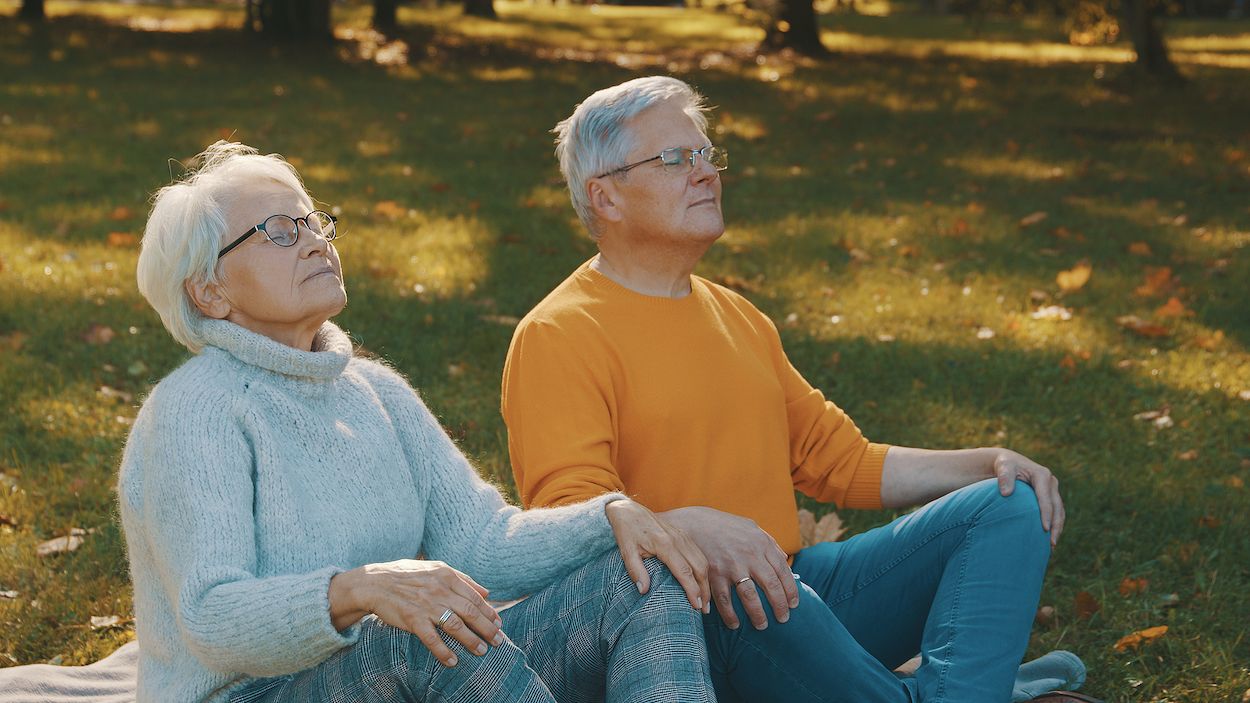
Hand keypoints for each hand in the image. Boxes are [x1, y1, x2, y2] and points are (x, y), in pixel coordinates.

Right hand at [329, 559, 503, 666]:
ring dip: (470, 641)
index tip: (499, 623)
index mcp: (447, 576)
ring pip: (455, 625)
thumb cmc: (407, 575)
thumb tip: (486, 591)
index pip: (475, 597)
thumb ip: (463, 579)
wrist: (374, 582)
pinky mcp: (412, 619)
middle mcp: (439, 590)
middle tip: (498, 641)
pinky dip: (443, 651)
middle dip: (487, 628)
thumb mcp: (437, 568)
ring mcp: (426, 605)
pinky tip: (452, 661)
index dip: (489, 612)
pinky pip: (431, 639)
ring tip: (481, 651)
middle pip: (470, 612)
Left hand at [605, 499, 709, 612]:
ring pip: (702, 560)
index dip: (692, 590)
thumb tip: (643, 591)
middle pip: (699, 567)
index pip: (684, 571)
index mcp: (664, 544)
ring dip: (706, 580)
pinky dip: (703, 569)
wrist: (628, 510)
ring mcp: (683, 536)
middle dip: (704, 589)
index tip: (696, 606)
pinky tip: (701, 581)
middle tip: (704, 610)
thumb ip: (635, 571)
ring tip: (705, 600)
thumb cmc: (626, 532)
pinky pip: (698, 553)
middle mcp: (678, 539)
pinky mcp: (683, 535)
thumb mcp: (626, 552)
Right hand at [659, 506, 798, 630]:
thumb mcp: (750, 527)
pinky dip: (729, 615)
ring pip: (750, 597)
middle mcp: (749, 555)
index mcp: (761, 544)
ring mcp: (731, 565)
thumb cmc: (724, 526)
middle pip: (771, 586)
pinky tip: (734, 625)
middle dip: (779, 606)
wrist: (693, 523)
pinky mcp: (713, 574)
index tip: (793, 604)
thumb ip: (769, 542)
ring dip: (757, 615)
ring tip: (762, 626)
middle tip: (783, 619)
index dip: (790, 590)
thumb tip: (785, 558)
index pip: (783, 571)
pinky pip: (724, 600)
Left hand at [992, 449, 1065, 545]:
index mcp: (1042, 475)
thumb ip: (1004, 477)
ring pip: (1059, 512)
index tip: (1045, 529)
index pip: (1046, 498)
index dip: (1046, 514)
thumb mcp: (1003, 467)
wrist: (1009, 463)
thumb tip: (1006, 493)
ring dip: (1057, 528)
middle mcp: (1051, 482)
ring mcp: (1052, 490)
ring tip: (1052, 545)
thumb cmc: (1005, 466)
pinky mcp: (1050, 497)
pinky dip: (1054, 525)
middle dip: (1056, 525)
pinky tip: (1049, 539)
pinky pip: (1056, 513)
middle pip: (1057, 507)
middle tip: (1051, 543)